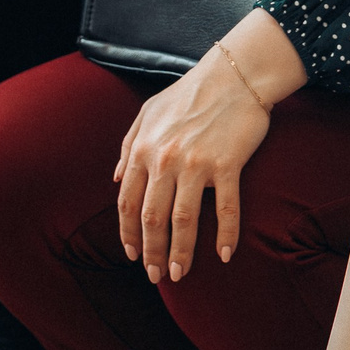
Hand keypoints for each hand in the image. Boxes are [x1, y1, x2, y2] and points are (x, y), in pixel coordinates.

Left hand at [113, 49, 273, 282]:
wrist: (234, 73)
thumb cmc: (190, 92)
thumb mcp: (148, 113)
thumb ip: (128, 145)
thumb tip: (116, 179)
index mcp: (143, 150)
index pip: (128, 203)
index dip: (128, 234)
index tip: (133, 256)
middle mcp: (165, 160)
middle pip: (152, 218)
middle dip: (152, 253)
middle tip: (157, 276)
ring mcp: (197, 164)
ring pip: (184, 220)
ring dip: (181, 252)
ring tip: (181, 273)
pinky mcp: (228, 164)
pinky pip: (226, 208)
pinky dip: (226, 234)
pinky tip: (225, 255)